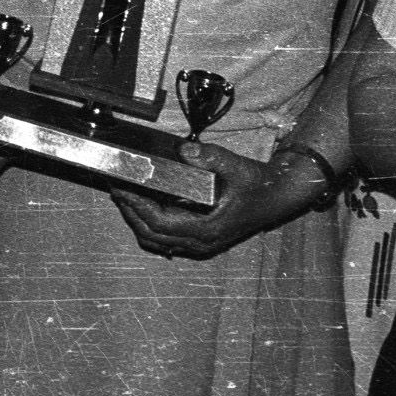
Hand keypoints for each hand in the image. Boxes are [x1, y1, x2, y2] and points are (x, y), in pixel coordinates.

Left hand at [106, 140, 305, 262]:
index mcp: (206, 229)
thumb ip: (211, 157)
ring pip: (158, 241)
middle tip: (118, 191)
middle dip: (131, 213)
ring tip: (127, 198)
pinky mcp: (202, 240)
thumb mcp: (236, 166)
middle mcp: (201, 242)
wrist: (277, 198)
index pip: (159, 223)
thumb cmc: (258, 186)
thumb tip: (186, 150)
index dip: (136, 207)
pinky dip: (152, 226)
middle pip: (152, 235)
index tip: (122, 190)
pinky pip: (168, 240)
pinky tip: (147, 207)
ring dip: (139, 221)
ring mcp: (201, 245)